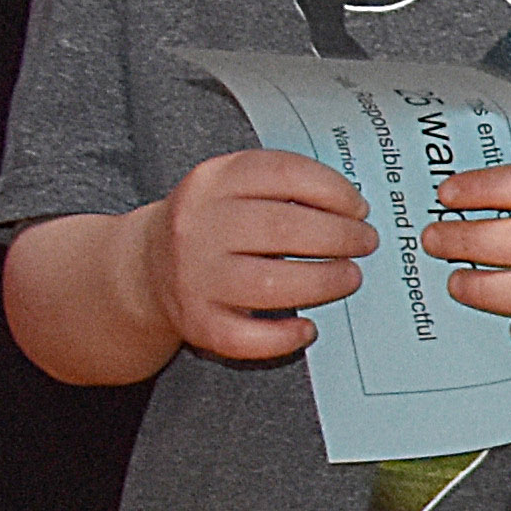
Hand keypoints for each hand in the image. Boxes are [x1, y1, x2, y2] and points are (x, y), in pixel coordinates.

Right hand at [146, 147, 372, 359]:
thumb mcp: (233, 187)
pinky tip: (308, 327)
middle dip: (340, 237)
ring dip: (324, 281)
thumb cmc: (210, 226)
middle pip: (283, 228)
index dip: (333, 190)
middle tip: (365, 244)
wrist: (144, 267)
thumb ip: (284, 187)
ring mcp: (193, 276)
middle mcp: (197, 225)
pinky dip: (286, 336)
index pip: (283, 174)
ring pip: (271, 283)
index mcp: (212, 181)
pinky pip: (248, 337)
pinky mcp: (197, 321)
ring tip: (349, 277)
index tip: (359, 208)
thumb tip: (353, 210)